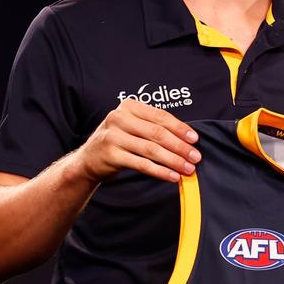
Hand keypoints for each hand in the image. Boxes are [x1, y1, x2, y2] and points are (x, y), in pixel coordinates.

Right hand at [73, 99, 200, 183]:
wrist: (88, 160)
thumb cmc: (117, 142)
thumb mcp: (133, 127)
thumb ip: (154, 128)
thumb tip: (187, 140)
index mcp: (128, 106)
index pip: (160, 116)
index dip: (180, 128)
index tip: (195, 139)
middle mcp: (119, 118)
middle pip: (157, 133)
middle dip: (180, 146)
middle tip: (196, 157)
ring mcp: (113, 136)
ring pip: (151, 150)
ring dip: (173, 160)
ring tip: (188, 169)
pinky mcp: (111, 155)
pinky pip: (142, 164)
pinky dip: (160, 171)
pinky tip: (173, 176)